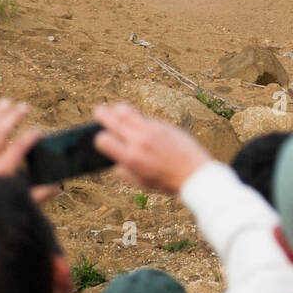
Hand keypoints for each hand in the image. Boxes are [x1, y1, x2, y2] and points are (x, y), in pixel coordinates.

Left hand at [0, 99, 57, 201]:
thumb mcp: (18, 204)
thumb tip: (58, 187)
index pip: (18, 148)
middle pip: (0, 133)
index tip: (40, 132)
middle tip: (25, 107)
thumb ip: (38, 195)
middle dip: (13, 117)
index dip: (30, 137)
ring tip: (7, 102)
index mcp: (1, 173)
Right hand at [92, 103, 212, 193]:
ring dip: (119, 109)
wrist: (194, 172)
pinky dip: (138, 118)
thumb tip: (113, 162)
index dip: (99, 139)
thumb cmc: (167, 181)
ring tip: (115, 109)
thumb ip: (124, 173)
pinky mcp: (164, 125)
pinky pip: (146, 118)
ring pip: (129, 113)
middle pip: (114, 121)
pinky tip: (136, 119)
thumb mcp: (141, 184)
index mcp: (130, 158)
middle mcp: (139, 141)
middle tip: (98, 110)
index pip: (103, 140)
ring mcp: (152, 130)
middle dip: (103, 115)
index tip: (99, 137)